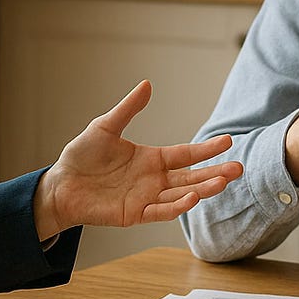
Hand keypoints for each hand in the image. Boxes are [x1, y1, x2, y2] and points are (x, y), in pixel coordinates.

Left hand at [33, 81, 242, 239]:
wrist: (59, 185)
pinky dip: (177, 206)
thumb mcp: (105, 127)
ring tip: (222, 182)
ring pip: (182, 194)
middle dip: (215, 173)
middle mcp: (154, 179)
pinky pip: (161, 211)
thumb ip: (129, 109)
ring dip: (202, 189)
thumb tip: (147, 84)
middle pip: (191, 176)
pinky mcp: (135, 214)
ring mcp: (147, 198)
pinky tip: (193, 197)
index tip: (227, 141)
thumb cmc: (81, 156)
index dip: (206, 149)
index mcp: (152, 159)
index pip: (186, 154)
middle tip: (238, 169)